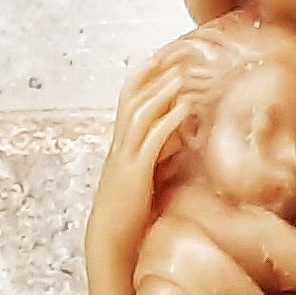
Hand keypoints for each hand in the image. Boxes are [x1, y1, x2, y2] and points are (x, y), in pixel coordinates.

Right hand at [88, 56, 195, 257]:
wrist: (110, 243)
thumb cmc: (128, 215)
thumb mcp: (143, 178)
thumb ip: (156, 156)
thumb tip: (177, 140)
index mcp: (120, 145)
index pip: (127, 99)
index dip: (143, 75)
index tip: (162, 55)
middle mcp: (119, 146)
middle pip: (132, 97)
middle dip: (153, 73)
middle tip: (174, 51)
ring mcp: (126, 159)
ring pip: (140, 114)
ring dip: (162, 91)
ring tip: (182, 73)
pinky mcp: (136, 175)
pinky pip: (152, 141)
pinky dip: (168, 121)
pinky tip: (185, 109)